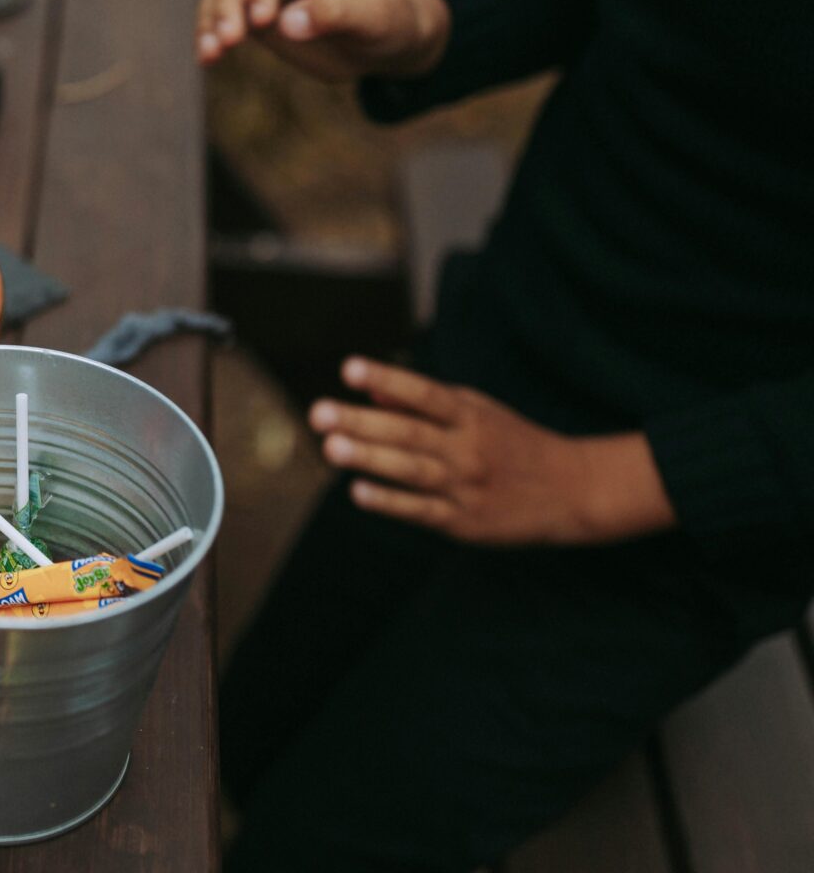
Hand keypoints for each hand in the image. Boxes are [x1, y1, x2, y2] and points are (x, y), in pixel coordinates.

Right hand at [195, 0, 450, 81]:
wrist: (384, 42)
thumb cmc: (388, 24)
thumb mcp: (374, 19)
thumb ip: (334, 16)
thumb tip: (286, 23)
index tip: (260, 22)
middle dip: (228, 2)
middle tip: (229, 42)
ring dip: (210, 19)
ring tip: (210, 55)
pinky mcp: (255, 9)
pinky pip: (222, 13)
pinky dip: (209, 33)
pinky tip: (206, 58)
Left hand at [309, 357, 676, 545]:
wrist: (572, 491)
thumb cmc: (510, 443)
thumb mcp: (476, 412)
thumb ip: (422, 404)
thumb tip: (370, 391)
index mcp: (470, 415)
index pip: (424, 392)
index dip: (387, 379)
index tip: (348, 368)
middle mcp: (468, 448)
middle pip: (410, 432)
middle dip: (362, 423)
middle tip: (319, 412)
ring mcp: (466, 486)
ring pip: (412, 470)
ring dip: (370, 459)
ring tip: (331, 447)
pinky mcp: (464, 522)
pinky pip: (421, 510)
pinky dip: (391, 502)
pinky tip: (359, 492)